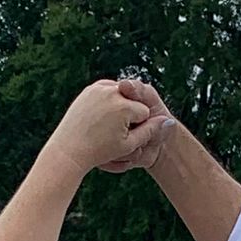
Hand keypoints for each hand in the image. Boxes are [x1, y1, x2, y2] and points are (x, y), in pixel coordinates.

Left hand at [48, 81, 165, 181]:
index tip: (123, 137)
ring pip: (121, 95)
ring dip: (119, 107)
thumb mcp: (129, 146)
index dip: (137, 128)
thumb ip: (151, 132)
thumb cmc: (101, 152)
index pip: (144, 113)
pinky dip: (108, 101)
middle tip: (112, 131)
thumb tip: (170, 121)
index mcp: (125, 107)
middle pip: (133, 102)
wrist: (70, 149)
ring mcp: (99, 88)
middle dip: (128, 115)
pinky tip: (103, 116)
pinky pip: (107, 91)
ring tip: (107, 124)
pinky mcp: (90, 89)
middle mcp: (113, 93)